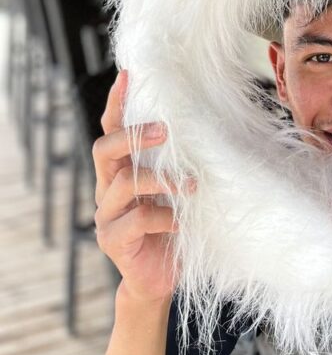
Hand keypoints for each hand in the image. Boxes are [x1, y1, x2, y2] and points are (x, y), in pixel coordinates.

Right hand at [92, 70, 194, 304]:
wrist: (161, 279)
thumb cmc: (174, 226)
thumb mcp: (176, 189)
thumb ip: (177, 163)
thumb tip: (205, 126)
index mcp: (121, 170)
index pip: (113, 129)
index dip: (118, 103)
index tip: (129, 75)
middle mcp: (107, 188)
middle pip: (104, 149)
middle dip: (133, 135)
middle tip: (164, 130)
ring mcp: (106, 215)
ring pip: (123, 183)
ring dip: (160, 179)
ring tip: (191, 185)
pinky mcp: (112, 240)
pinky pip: (135, 219)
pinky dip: (163, 216)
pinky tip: (180, 222)